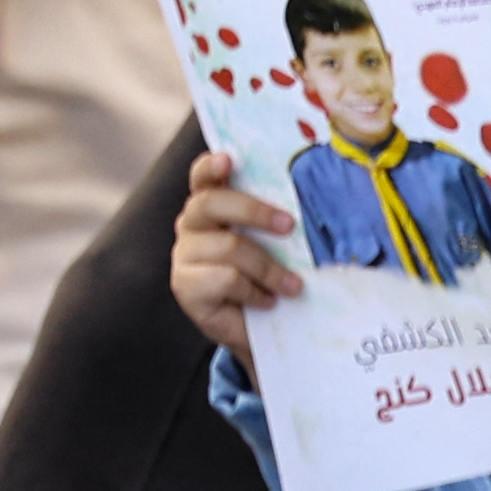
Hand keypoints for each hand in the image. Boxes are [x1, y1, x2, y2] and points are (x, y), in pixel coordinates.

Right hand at [167, 149, 302, 362]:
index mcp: (211, 205)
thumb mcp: (275, 244)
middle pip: (212, 203)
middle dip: (254, 211)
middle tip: (289, 225)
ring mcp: (184, 256)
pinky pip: (226, 280)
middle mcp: (192, 225)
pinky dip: (254, 291)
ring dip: (268, 268)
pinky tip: (267, 302)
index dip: (211, 166)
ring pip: (229, 247)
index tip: (228, 160)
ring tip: (293, 286)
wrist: (257, 330)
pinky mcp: (186, 287)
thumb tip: (305, 204)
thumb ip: (275, 220)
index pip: (203, 177)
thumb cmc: (267, 278)